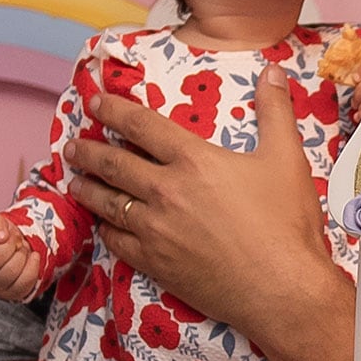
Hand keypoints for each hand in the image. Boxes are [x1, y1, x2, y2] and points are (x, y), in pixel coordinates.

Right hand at [0, 213, 41, 303]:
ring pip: (11, 271)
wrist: (14, 250)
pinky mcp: (11, 293)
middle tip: (13, 240)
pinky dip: (33, 264)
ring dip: (22, 254)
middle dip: (10, 244)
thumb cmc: (0, 236)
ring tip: (20, 249)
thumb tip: (1, 235)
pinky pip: (25, 280)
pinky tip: (32, 256)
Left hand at [62, 64, 342, 340]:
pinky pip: (115, 241)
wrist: (282, 288)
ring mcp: (156, 229)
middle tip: (73, 145)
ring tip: (74, 181)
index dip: (114, 110)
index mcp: (194, 160)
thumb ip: (276, 111)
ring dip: (87, 188)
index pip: (141, 126)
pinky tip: (101, 224)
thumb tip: (273, 71)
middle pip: (113, 164)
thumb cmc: (287, 223)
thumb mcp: (287, 159)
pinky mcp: (155, 263)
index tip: (96, 103)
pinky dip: (104, 228)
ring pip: (107, 202)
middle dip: (88, 150)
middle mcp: (165, 191)